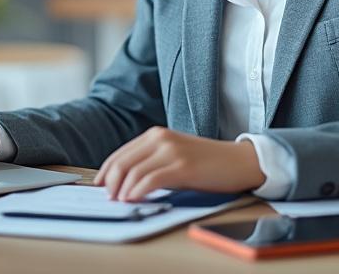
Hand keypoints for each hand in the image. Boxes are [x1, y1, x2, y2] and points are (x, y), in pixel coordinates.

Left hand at [94, 127, 264, 201]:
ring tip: (119, 203)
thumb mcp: (175, 156)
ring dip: (121, 190)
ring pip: (133, 171)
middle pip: (122, 162)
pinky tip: (133, 200)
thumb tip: (125, 183)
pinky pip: (150, 180)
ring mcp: (171, 151)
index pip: (120, 154)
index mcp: (156, 135)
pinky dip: (137, 192)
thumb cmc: (207, 163)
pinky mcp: (182, 166)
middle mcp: (161, 138)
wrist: (240, 161)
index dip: (105, 172)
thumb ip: (152, 162)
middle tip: (108, 199)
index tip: (99, 188)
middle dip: (109, 183)